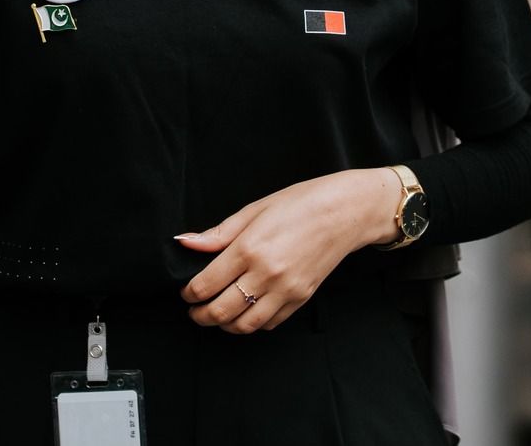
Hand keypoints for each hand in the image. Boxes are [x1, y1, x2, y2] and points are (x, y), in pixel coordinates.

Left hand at [176, 168, 402, 333]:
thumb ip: (218, 233)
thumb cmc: (300, 203)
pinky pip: (269, 323)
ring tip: (216, 316)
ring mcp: (286, 290)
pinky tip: (246, 312)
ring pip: (245, 325)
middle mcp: (266, 274)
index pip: (206, 284)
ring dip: (224, 325)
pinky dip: (252, 323)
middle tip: (194, 310)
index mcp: (249, 248)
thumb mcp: (254, 209)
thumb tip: (186, 243)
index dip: (189, 293)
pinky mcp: (301, 299)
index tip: (186, 292)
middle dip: (200, 315)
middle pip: (221, 311)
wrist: (344, 212)